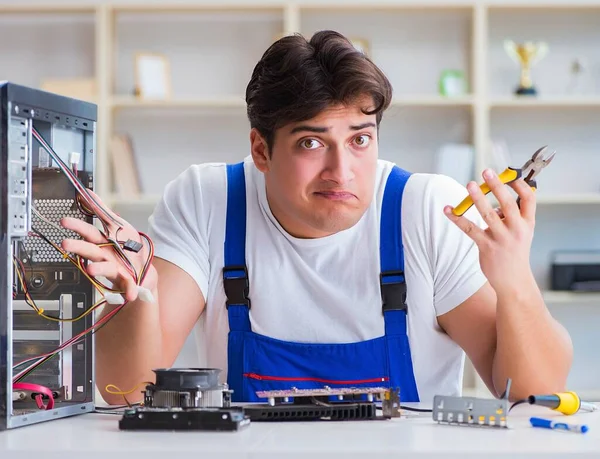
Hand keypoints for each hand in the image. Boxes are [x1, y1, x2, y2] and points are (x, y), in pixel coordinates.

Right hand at [60, 191, 156, 302]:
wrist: (142, 268)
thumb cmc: (125, 247)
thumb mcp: (116, 224)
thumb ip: (100, 210)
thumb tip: (87, 192)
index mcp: (103, 242)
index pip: (88, 232)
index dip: (77, 226)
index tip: (64, 221)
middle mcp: (105, 256)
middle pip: (90, 250)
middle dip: (78, 247)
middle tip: (66, 243)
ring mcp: (115, 268)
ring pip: (105, 268)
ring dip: (98, 269)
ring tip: (91, 269)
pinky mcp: (127, 280)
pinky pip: (128, 286)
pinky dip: (129, 290)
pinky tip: (131, 294)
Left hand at [443, 168, 536, 296]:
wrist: (513, 281)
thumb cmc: (515, 253)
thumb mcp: (522, 233)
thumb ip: (512, 216)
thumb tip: (495, 198)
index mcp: (528, 224)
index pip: (529, 199)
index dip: (521, 185)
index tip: (511, 174)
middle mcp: (517, 230)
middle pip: (508, 204)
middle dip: (497, 186)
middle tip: (487, 171)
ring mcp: (502, 239)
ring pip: (488, 215)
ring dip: (478, 199)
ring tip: (470, 185)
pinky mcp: (486, 247)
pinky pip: (470, 229)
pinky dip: (458, 218)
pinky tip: (448, 209)